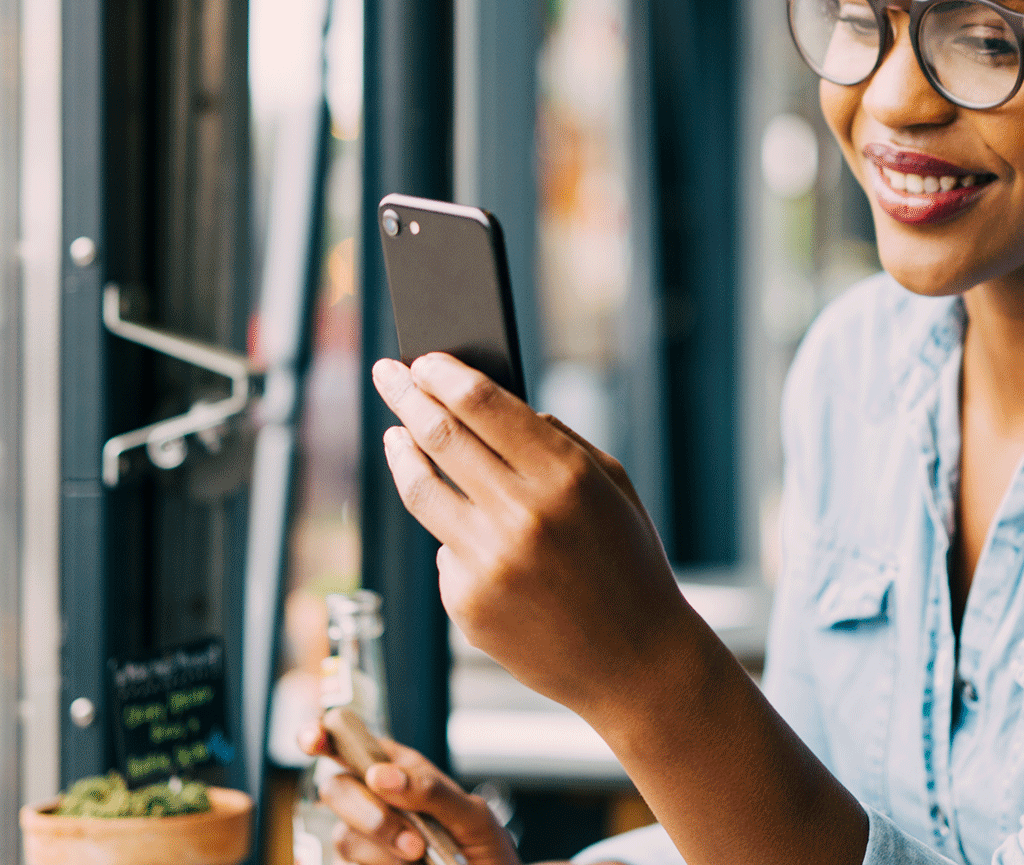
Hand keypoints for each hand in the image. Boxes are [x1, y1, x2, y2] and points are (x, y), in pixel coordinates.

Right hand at [299, 722, 519, 864]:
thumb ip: (430, 789)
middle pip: (334, 789)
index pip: (346, 740)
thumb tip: (380, 774)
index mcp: (395, 768)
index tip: (315, 740)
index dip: (321, 733)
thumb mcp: (471, 813)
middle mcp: (371, 798)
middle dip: (368, 814)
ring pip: (344, 836)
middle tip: (413, 841)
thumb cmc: (481, 846)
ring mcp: (362, 837)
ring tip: (420, 858)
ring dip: (384, 850)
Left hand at [371, 354, 709, 718]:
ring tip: (394, 435)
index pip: (482, 404)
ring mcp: (487, 563)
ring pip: (421, 490)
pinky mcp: (466, 603)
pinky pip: (446, 550)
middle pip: (438, 436)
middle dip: (405, 396)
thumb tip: (495, 406)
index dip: (443, 374)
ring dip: (400, 453)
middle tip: (386, 373)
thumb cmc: (630, 565)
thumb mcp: (612, 489)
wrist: (637, 663)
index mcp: (564, 477)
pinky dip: (455, 534)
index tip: (421, 359)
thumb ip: (558, 442)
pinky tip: (472, 534)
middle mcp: (520, 515)